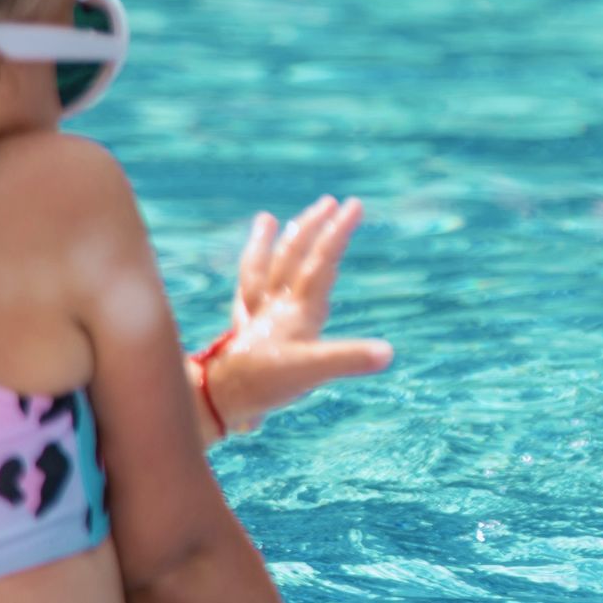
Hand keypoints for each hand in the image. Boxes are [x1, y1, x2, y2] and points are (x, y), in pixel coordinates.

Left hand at [204, 195, 392, 431]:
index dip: (338, 232)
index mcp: (298, 310)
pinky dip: (247, 281)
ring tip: (266, 219)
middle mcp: (276, 307)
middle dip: (313, 228)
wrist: (215, 400)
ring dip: (267, 244)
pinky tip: (248, 277)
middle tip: (329, 202)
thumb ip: (349, 358)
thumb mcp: (312, 371)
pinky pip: (243, 297)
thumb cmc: (263, 383)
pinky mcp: (241, 335)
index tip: (355, 204)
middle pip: (293, 258)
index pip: (322, 262)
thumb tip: (388, 352)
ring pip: (262, 270)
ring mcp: (256, 318)